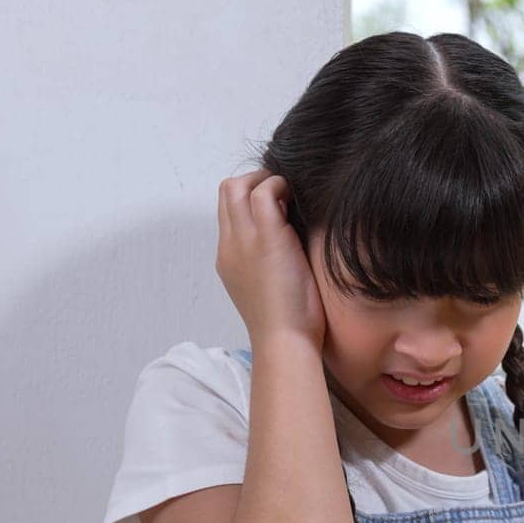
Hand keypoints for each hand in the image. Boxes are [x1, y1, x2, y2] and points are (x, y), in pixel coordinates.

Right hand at [215, 169, 325, 348]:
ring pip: (237, 187)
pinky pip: (263, 193)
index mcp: (228, 258)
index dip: (249, 198)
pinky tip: (297, 201)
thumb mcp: (267, 287)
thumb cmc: (287, 322)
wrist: (285, 341)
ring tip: (288, 196)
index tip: (276, 205)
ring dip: (265, 181)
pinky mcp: (266, 239)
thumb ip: (267, 261)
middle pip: (226, 192)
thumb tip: (288, 241)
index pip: (228, 212)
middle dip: (253, 181)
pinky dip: (279, 187)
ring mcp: (244, 240)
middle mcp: (229, 245)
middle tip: (281, 192)